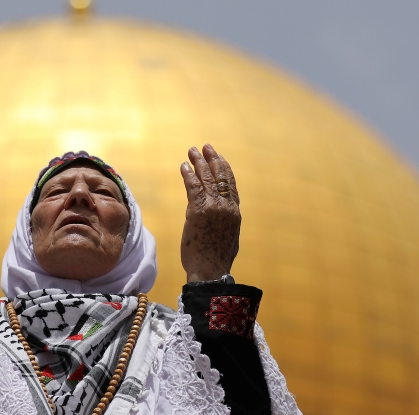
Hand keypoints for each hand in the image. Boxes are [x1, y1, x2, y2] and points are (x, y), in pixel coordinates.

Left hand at [180, 144, 240, 282]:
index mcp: (235, 213)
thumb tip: (222, 219)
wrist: (210, 271)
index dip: (225, 169)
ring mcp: (213, 207)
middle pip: (220, 176)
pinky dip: (188, 174)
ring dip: (198, 162)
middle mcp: (226, 207)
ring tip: (192, 151)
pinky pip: (193, 186)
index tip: (219, 158)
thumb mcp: (229, 238)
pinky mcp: (197, 210)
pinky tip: (184, 166)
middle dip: (212, 159)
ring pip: (206, 178)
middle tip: (206, 147)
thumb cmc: (216, 260)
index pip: (231, 185)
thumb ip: (226, 223)